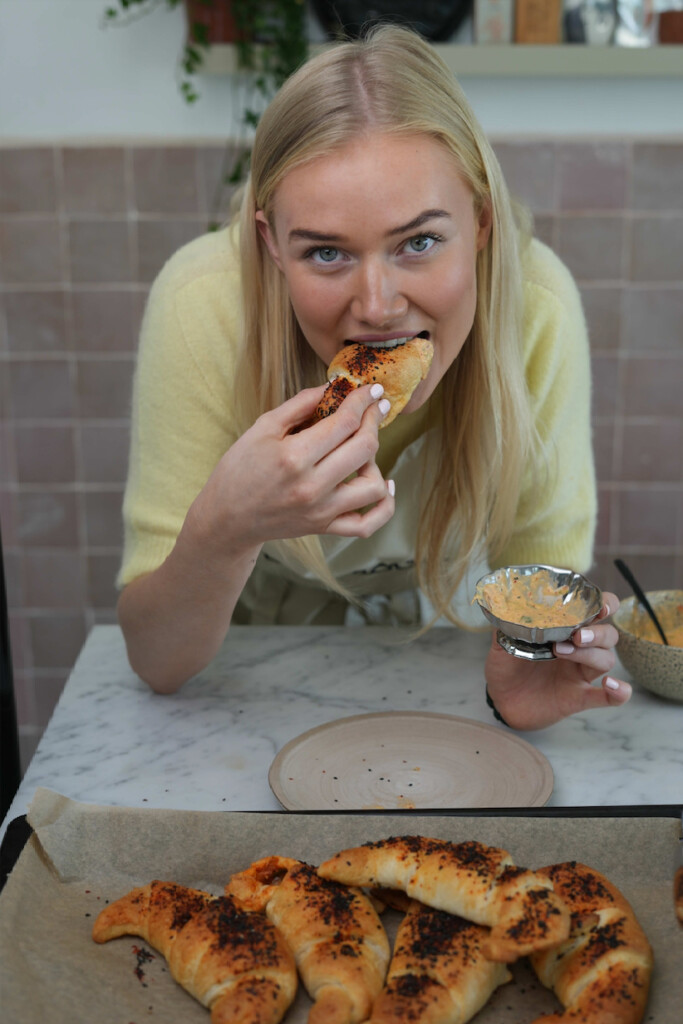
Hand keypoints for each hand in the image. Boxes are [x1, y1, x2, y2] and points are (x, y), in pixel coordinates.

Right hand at [190, 381, 394, 558]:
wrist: (226, 517)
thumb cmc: (240, 468)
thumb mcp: (262, 427)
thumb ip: (300, 404)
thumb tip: (334, 386)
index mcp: (294, 456)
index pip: (344, 422)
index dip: (363, 400)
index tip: (372, 389)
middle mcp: (312, 486)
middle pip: (364, 448)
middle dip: (375, 421)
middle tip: (374, 408)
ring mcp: (321, 511)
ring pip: (372, 485)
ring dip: (376, 461)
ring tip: (362, 450)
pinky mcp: (324, 528)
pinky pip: (367, 524)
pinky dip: (384, 506)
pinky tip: (384, 485)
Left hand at [484, 593, 631, 729]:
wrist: (500, 698)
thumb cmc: (507, 665)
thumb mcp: (504, 640)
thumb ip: (509, 623)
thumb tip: (508, 604)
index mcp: (565, 629)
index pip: (597, 610)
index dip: (605, 605)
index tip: (599, 607)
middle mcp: (579, 649)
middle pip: (608, 635)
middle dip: (597, 632)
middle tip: (576, 635)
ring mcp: (580, 673)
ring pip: (606, 659)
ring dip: (590, 654)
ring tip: (560, 652)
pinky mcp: (579, 698)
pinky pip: (610, 698)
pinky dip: (619, 692)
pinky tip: (612, 685)